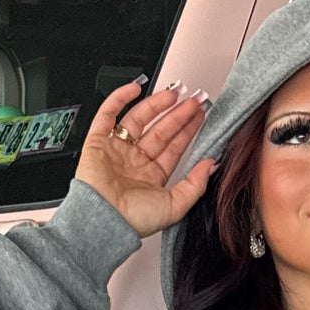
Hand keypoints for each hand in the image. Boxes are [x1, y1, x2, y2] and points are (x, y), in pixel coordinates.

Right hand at [73, 77, 215, 235]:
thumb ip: (196, 185)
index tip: (200, 114)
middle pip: (159, 130)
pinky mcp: (97, 142)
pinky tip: (134, 89)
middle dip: (177, 114)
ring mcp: (116, 150)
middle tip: (193, 100)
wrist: (104, 220)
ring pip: (138, 119)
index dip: (187, 129)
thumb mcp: (176, 206)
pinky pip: (107, 115)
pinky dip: (118, 99)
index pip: (173, 147)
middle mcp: (134, 162)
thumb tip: (212, 165)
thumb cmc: (133, 220)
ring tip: (174, 94)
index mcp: (151, 177)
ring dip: (155, 105)